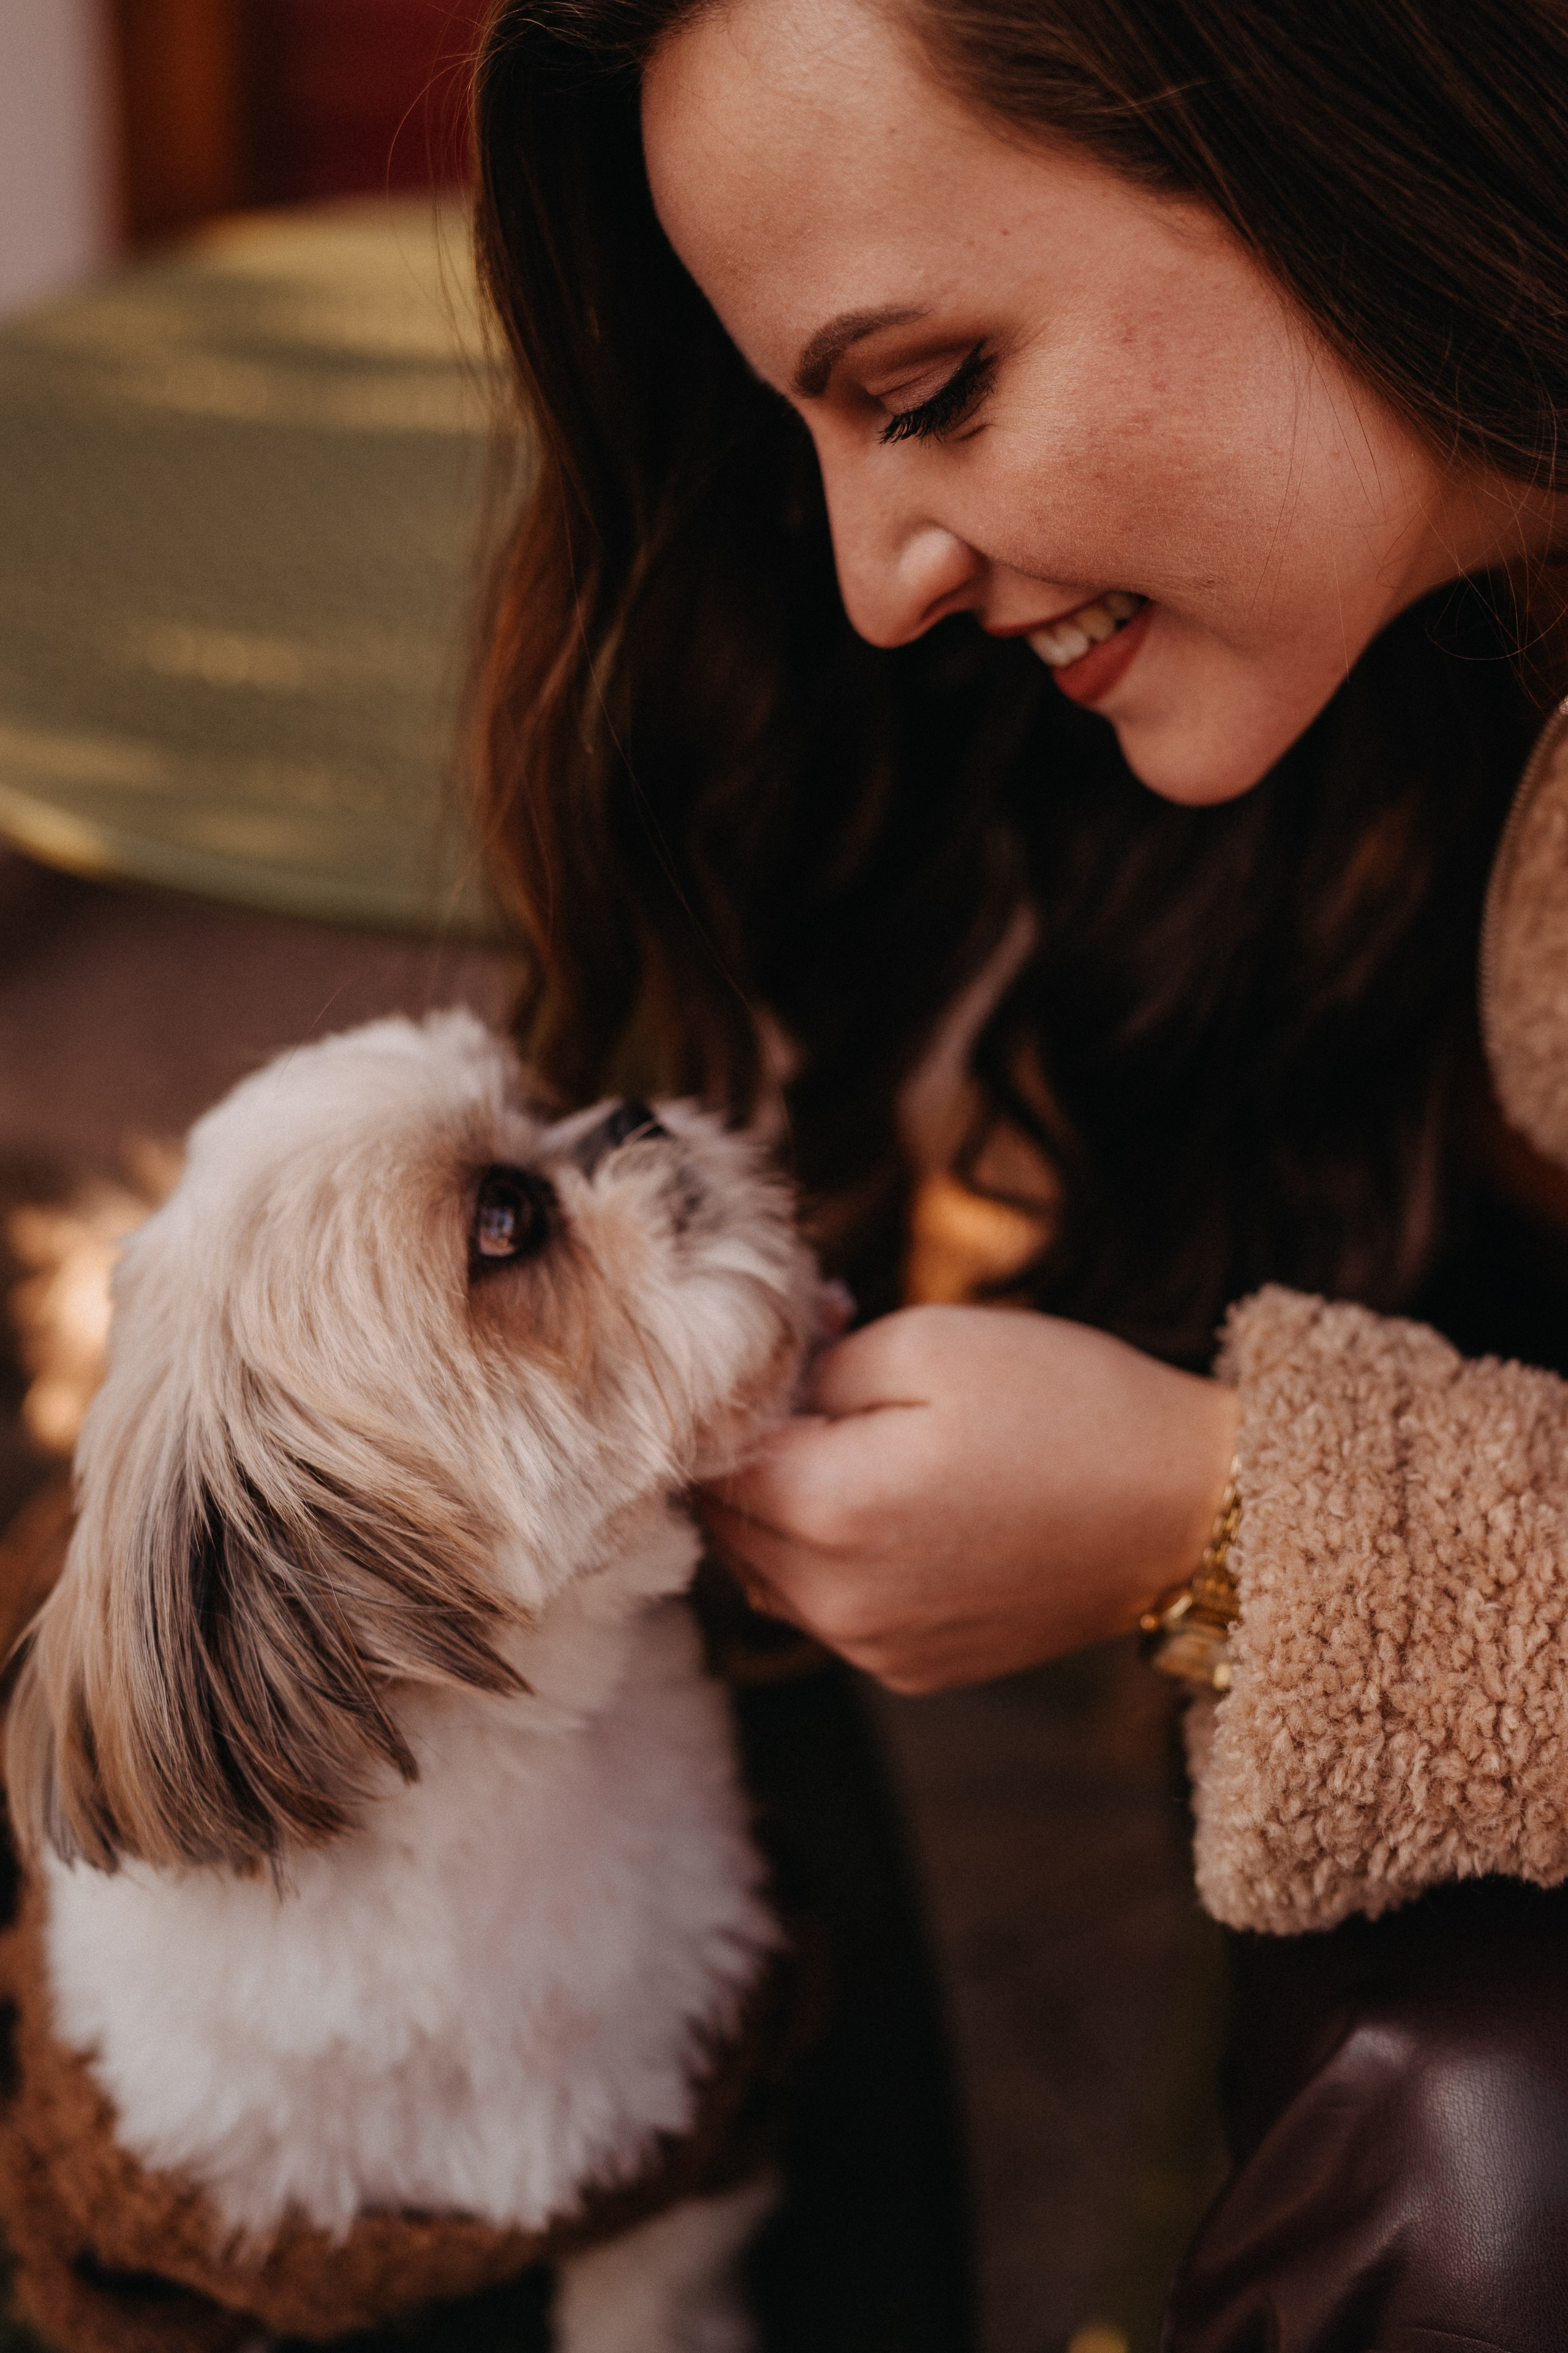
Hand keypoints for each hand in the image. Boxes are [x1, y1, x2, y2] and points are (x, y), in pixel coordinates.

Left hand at [700, 1303, 1239, 1693]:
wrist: (1187, 1509)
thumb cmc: (1067, 1405)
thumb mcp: (927, 1341)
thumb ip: (812, 1370)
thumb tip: (756, 1395)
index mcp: (828, 1512)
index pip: (706, 1459)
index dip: (735, 1396)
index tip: (786, 1352)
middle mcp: (836, 1603)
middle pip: (728, 1524)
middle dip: (757, 1450)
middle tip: (827, 1380)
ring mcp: (876, 1649)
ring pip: (768, 1572)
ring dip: (790, 1508)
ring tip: (866, 1439)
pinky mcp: (914, 1670)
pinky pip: (830, 1610)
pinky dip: (837, 1556)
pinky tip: (904, 1501)